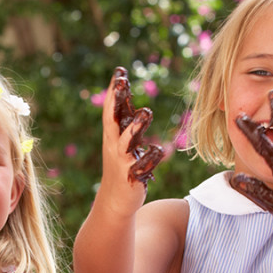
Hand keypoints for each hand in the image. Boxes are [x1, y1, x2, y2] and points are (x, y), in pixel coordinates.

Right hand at [103, 67, 163, 186]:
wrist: (114, 202)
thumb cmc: (121, 165)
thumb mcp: (121, 139)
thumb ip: (125, 116)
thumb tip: (123, 89)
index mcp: (112, 135)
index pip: (111, 109)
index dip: (114, 90)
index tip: (120, 70)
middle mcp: (114, 145)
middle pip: (113, 120)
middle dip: (116, 100)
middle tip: (121, 81)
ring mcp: (122, 161)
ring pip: (126, 142)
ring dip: (136, 127)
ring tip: (147, 112)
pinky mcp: (132, 177)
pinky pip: (143, 166)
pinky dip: (152, 158)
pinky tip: (161, 151)